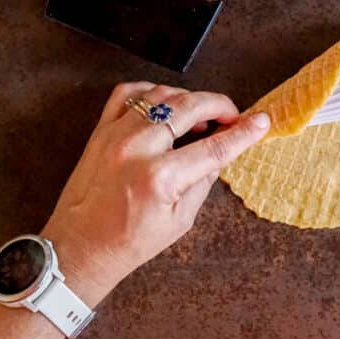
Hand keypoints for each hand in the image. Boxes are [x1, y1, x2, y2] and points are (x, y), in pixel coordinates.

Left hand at [41, 82, 270, 304]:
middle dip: (219, 106)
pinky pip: (127, 93)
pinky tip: (163, 105)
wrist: (79, 246)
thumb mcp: (179, 222)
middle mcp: (137, 149)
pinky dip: (151, 92)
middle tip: (231, 115)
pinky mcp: (100, 130)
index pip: (213, 147)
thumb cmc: (128, 242)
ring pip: (161, 94)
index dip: (242, 133)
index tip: (260, 121)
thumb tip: (221, 152)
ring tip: (199, 116)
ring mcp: (115, 135)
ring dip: (188, 99)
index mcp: (160, 178)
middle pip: (189, 107)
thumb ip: (202, 182)